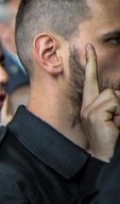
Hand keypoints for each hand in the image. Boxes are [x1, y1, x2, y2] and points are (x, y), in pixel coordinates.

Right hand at [80, 44, 119, 160]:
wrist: (102, 156)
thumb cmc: (110, 137)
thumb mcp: (112, 117)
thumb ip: (113, 104)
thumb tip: (116, 95)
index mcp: (90, 104)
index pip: (90, 80)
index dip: (90, 62)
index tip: (88, 47)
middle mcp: (87, 104)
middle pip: (111, 91)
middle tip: (116, 122)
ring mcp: (89, 108)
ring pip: (114, 96)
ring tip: (116, 124)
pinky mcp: (94, 113)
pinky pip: (114, 102)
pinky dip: (119, 113)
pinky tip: (114, 125)